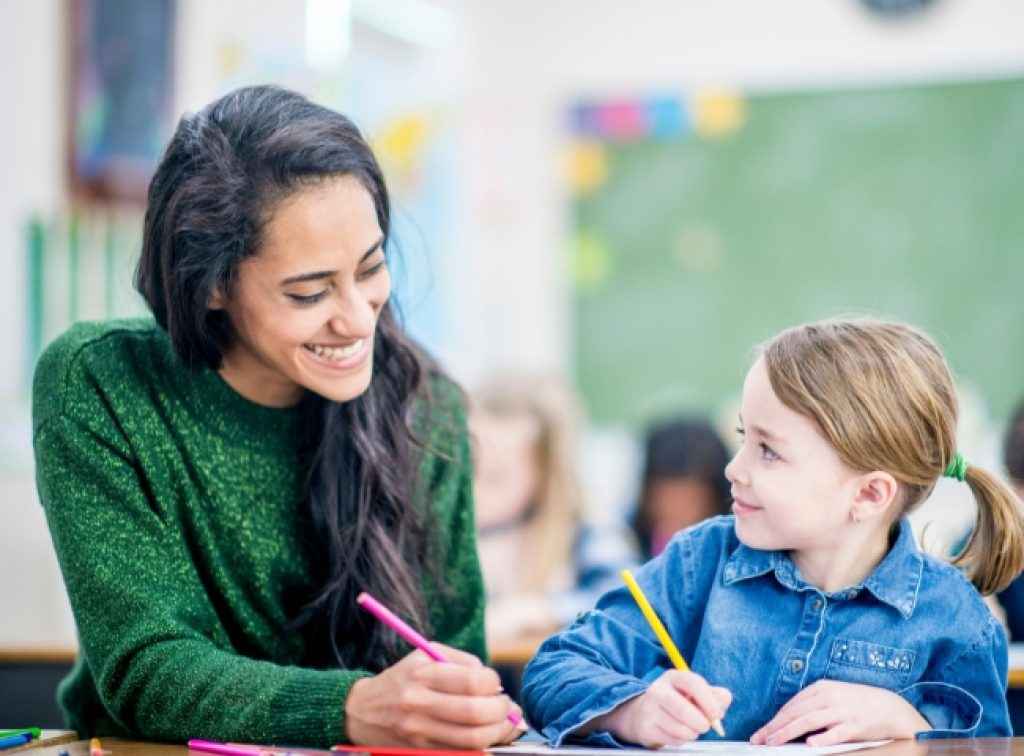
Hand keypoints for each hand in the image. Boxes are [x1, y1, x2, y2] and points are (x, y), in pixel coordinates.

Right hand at [345, 642, 526, 747]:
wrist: (362, 710)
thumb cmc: (403, 678)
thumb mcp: (426, 656)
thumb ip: (462, 662)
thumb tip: (493, 682)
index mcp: (422, 674)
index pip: (472, 681)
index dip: (493, 683)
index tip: (495, 684)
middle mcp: (418, 703)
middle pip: (475, 713)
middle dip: (502, 711)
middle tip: (508, 707)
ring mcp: (418, 732)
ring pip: (471, 740)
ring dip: (498, 732)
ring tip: (504, 724)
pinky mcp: (420, 751)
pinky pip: (459, 753)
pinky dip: (480, 747)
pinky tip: (486, 736)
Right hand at [586, 670, 730, 747]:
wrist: (642, 714)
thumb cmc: (677, 702)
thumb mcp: (695, 693)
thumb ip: (715, 695)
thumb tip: (723, 703)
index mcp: (673, 677)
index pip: (693, 683)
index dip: (709, 700)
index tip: (717, 715)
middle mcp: (658, 690)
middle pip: (684, 709)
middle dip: (701, 722)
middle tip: (705, 726)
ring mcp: (649, 709)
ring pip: (680, 729)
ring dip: (692, 733)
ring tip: (690, 728)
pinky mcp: (646, 728)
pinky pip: (672, 739)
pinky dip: (681, 740)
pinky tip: (677, 733)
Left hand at [750, 680, 930, 746]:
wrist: (891, 707)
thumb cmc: (857, 703)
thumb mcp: (832, 697)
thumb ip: (812, 706)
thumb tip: (787, 721)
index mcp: (821, 688)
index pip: (791, 706)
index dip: (774, 720)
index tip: (761, 733)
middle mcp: (829, 697)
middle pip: (795, 713)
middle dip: (775, 728)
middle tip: (760, 740)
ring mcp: (842, 711)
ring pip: (809, 722)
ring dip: (788, 733)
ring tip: (773, 743)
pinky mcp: (856, 725)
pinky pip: (836, 733)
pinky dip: (823, 738)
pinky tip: (810, 744)